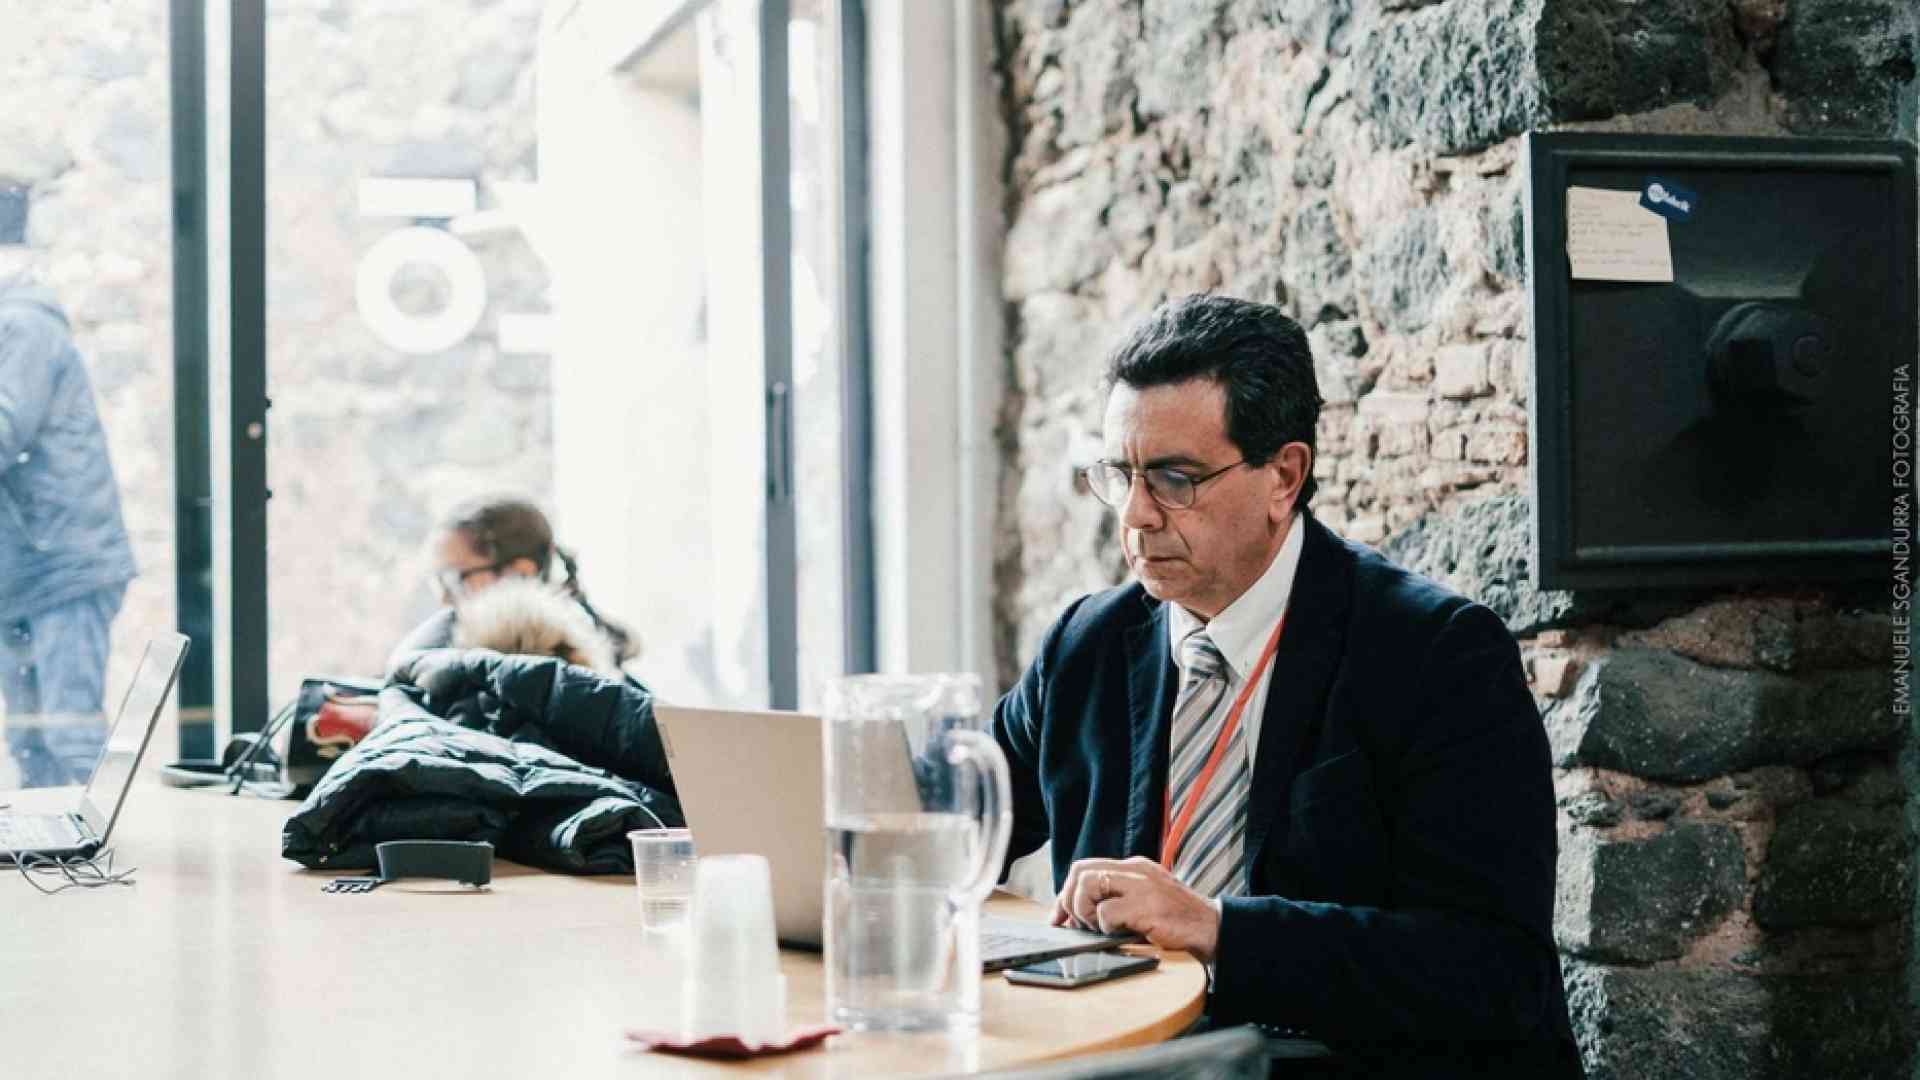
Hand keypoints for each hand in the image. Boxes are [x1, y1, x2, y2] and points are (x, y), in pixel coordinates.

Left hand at [1049, 856, 1220, 962]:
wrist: (1214, 929)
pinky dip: (1105, 927)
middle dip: (1069, 901)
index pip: (1085, 867)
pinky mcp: (1146, 907)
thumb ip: (1117, 899)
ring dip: (1085, 912)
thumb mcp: (1146, 900)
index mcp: (1134, 868)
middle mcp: (1135, 871)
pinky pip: (1106, 913)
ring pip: (1088, 885)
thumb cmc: (1178, 921)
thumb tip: (1077, 915)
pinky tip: (1120, 934)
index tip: (1059, 917)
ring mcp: (1141, 886)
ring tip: (1099, 928)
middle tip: (1078, 925)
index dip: (1065, 893)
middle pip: (1080, 872)